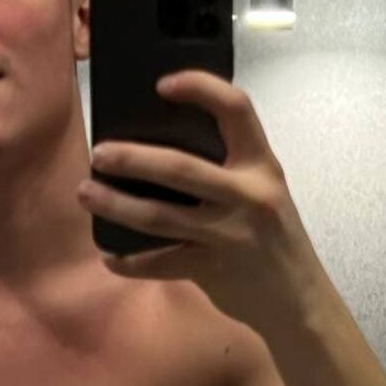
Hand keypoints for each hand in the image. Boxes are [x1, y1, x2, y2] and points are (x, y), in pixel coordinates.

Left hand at [78, 69, 320, 327]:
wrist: (300, 301)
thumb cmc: (273, 239)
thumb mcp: (263, 193)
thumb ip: (227, 172)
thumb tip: (158, 155)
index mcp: (262, 165)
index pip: (236, 109)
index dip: (200, 88)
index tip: (162, 85)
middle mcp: (248, 195)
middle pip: (180, 167)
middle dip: (132, 158)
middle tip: (99, 153)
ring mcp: (230, 234)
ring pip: (159, 216)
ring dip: (115, 204)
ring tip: (86, 193)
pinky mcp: (213, 269)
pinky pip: (159, 262)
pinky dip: (130, 262)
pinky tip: (110, 256)